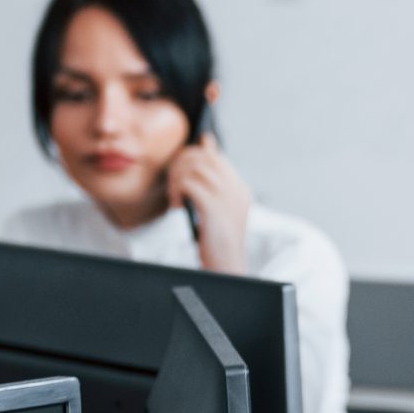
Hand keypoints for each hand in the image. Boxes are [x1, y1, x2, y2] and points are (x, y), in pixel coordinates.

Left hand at [165, 139, 251, 273]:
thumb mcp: (219, 208)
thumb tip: (207, 144)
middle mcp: (235, 189)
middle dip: (181, 166)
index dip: (192, 157)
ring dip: (177, 179)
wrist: (227, 268)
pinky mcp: (213, 206)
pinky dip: (177, 192)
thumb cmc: (219, 242)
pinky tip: (176, 206)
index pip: (215, 157)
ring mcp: (226, 197)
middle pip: (202, 157)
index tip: (179, 168)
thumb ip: (213, 181)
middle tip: (174, 185)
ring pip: (194, 167)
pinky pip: (188, 184)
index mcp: (239, 189)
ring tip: (175, 197)